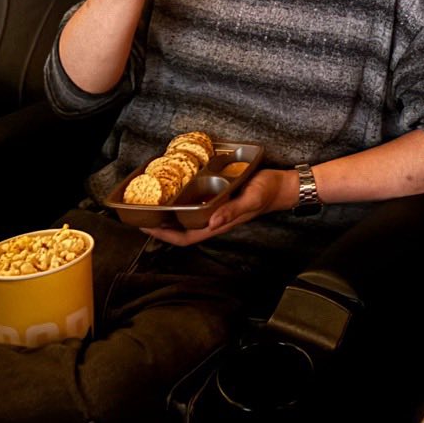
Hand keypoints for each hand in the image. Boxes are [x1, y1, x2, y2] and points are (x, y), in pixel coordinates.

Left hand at [141, 170, 298, 245]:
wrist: (282, 186)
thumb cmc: (267, 192)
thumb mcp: (251, 199)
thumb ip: (233, 211)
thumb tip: (211, 222)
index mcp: (218, 223)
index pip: (186, 237)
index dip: (165, 236)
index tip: (146, 229)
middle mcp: (214, 219)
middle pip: (181, 230)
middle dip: (160, 227)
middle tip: (141, 215)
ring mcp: (216, 210)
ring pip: (187, 218)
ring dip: (170, 215)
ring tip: (152, 204)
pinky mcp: (220, 199)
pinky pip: (197, 205)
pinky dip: (183, 201)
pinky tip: (176, 191)